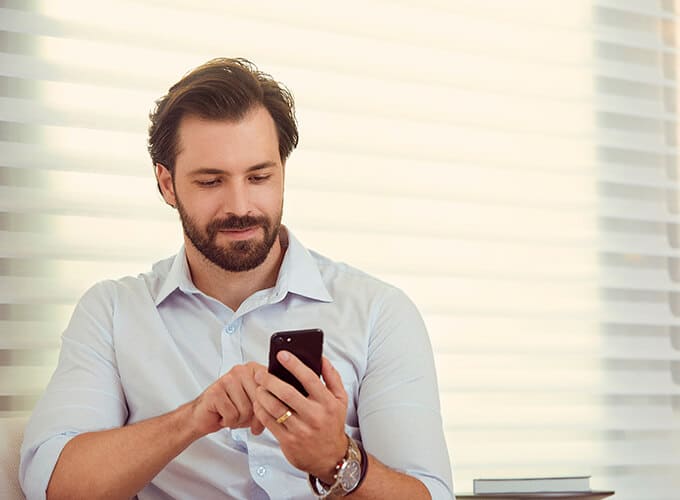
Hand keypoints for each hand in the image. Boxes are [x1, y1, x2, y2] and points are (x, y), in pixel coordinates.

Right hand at [188, 362, 265, 437]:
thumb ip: (270, 404)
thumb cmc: (232, 409)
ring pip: (246, 410)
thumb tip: (282, 411)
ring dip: (239, 420)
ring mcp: (227, 379)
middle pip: (259, 401)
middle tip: (242, 415)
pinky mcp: (216, 391)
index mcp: (254, 370)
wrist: (204, 415)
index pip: (271, 388)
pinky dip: (228, 421)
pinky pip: (232, 414)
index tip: (261, 412)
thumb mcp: (256, 407)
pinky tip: (223, 415)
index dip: (268, 407)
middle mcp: (241, 370)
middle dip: (252, 416)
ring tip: (231, 413)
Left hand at [253, 353, 348, 481]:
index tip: (282, 354)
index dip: (294, 364)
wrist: (331, 458)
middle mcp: (314, 416)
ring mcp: (301, 430)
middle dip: (270, 380)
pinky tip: (259, 403)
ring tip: (258, 387)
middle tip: (260, 373)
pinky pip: (270, 422)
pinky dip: (261, 410)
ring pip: (275, 408)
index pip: (310, 379)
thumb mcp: (340, 400)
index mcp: (327, 403)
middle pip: (287, 393)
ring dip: (263, 395)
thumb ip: (332, 377)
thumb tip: (321, 358)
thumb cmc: (332, 424)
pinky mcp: (289, 441)